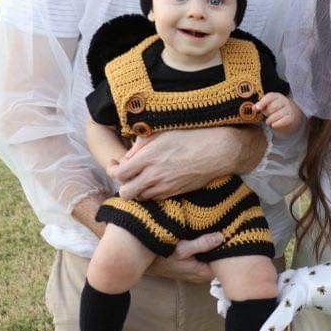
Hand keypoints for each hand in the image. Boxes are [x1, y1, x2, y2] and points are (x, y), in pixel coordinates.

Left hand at [107, 125, 265, 199]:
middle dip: (123, 185)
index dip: (112, 169)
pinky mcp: (175, 193)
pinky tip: (156, 180)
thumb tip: (128, 155)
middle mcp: (154, 175)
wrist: (217, 151)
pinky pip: (155, 198)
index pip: (119, 173)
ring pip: (140, 197)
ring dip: (137, 189)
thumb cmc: (191, 136)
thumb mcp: (163, 132)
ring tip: (141, 177)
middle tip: (127, 174)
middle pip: (126, 193)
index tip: (115, 163)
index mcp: (149, 158)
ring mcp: (165, 187)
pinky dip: (151, 192)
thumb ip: (141, 144)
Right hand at [146, 233, 223, 283]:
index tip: (231, 235)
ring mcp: (198, 271)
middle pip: (219, 260)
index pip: (225, 263)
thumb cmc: (163, 256)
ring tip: (218, 230)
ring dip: (213, 246)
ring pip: (212, 258)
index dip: (229, 249)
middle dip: (222, 247)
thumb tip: (221, 237)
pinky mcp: (192, 266)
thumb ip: (202, 244)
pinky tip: (206, 236)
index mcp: (204, 273)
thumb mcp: (182, 249)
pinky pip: (205, 257)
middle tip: (226, 230)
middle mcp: (203, 275)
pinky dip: (206, 248)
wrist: (146, 261)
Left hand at [255, 93, 302, 131]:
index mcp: (277, 96)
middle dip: (266, 113)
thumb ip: (260, 106)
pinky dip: (275, 124)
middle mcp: (284, 101)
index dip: (262, 102)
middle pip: (272, 107)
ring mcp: (288, 109)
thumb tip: (253, 108)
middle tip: (266, 115)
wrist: (291, 114)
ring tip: (268, 121)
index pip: (270, 97)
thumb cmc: (276, 109)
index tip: (256, 108)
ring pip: (275, 116)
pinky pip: (280, 122)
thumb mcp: (268, 105)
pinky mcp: (291, 117)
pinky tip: (274, 124)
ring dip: (269, 120)